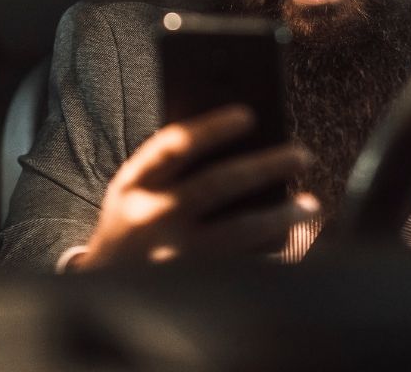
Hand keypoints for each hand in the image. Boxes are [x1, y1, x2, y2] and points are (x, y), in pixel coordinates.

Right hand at [70, 104, 318, 267]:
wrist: (101, 296)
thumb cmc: (132, 226)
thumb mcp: (135, 192)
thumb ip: (172, 167)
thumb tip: (243, 141)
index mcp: (132, 185)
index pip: (174, 145)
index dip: (212, 128)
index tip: (249, 114)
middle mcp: (149, 219)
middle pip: (218, 184)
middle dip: (265, 166)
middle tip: (302, 155)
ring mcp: (171, 257)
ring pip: (238, 231)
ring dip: (281, 215)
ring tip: (310, 204)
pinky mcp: (190, 287)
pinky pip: (242, 265)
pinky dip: (269, 250)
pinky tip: (291, 237)